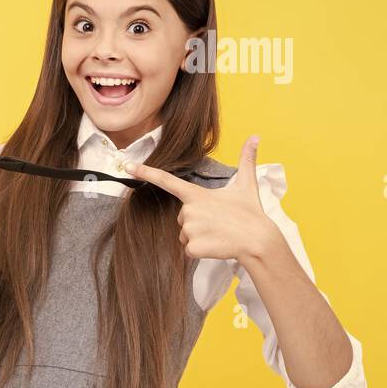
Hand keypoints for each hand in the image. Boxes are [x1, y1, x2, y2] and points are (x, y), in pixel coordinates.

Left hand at [126, 136, 283, 262]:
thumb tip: (255, 136)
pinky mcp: (193, 246)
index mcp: (197, 194)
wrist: (259, 240)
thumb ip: (247, 160)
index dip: (145, 173)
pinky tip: (216, 245)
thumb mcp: (246, 185)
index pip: (166, 180)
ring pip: (184, 235)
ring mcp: (190, 229)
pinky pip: (188, 250)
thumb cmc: (251, 213)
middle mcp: (189, 210)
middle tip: (217, 222)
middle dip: (196, 222)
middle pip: (181, 218)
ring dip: (199, 237)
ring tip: (218, 234)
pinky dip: (201, 251)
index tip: (127, 166)